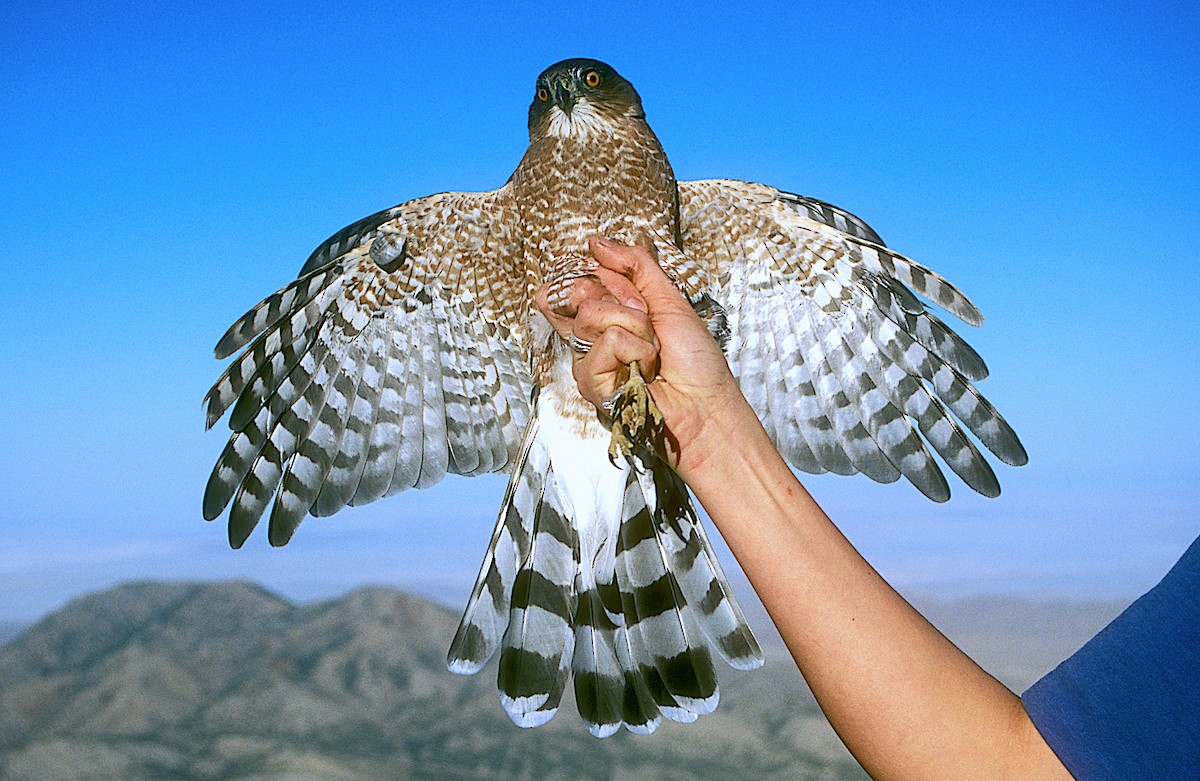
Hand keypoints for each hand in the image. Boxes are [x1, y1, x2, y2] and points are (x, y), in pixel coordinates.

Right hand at [536, 236, 755, 476]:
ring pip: (592, 315)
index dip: (602, 277)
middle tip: (649, 324)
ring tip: (653, 354)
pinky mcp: (590, 383)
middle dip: (624, 301)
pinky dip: (635, 351)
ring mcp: (589, 361)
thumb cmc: (695, 362)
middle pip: (579, 292)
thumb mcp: (669, 299)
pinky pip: (605, 343)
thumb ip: (635, 266)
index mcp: (609, 316)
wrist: (706, 403)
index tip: (635, 296)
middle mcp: (593, 338)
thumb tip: (597, 243)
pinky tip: (645, 373)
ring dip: (636, 328)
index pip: (579, 280)